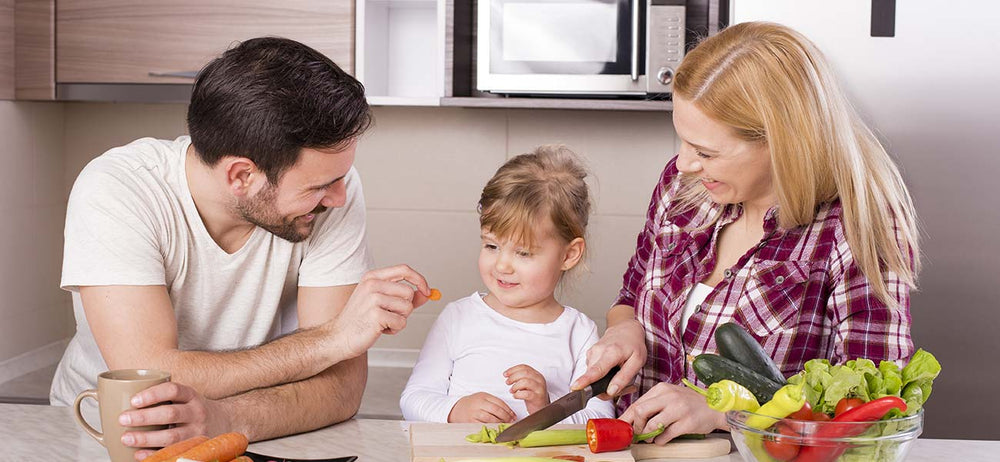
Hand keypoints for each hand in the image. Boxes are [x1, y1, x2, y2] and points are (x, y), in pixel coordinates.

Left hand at [117, 381, 231, 460]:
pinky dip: (154, 454)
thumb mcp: (184, 397)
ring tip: (126, 438)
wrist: (225, 421)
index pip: (173, 390)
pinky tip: (139, 454)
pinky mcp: (196, 446)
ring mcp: (198, 431)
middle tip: (122, 419)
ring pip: (171, 436)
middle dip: (144, 417)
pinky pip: (174, 452)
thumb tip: (118, 394)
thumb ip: (163, 397)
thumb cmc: (192, 409)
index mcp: (191, 395)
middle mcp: (196, 412)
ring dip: (146, 438)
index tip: (133, 400)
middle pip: (170, 413)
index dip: (153, 394)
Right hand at [328, 264, 431, 359]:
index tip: (427, 291)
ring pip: (407, 308)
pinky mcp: (376, 314)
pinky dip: (394, 329)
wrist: (339, 337)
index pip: (404, 270)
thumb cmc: (360, 320)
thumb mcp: (381, 302)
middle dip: (405, 308)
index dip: (419, 280)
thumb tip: (427, 293)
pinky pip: (401, 322)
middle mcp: (372, 284)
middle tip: (389, 315)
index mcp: (373, 277)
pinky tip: (379, 330)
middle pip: (409, 293)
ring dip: (400, 320)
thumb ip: (404, 297)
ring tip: (383, 322)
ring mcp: (373, 298)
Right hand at [448, 392, 516, 423]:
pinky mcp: (471, 421)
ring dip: (500, 422)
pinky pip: (484, 425)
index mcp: (483, 396)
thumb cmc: (472, 404)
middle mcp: (479, 403)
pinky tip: (496, 428)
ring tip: (505, 425)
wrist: (456, 409)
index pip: (499, 402)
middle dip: (506, 416)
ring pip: (491, 418)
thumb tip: (508, 412)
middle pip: (496, 410)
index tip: (513, 415)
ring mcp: (474, 412)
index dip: (508, 410)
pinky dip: (492, 427)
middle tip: (511, 421)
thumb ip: (493, 402)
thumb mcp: (482, 398)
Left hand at [504, 364, 549, 413]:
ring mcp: (539, 388)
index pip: (524, 367)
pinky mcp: (538, 397)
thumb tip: (509, 374)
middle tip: (507, 382)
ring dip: (515, 386)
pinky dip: (518, 394)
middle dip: (513, 377)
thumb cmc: (533, 396)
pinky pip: (526, 394)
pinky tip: (515, 396)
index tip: (505, 374)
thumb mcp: (527, 384)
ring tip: (512, 390)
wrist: (541, 408)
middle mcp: (539, 380)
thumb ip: (521, 378)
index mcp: (536, 375)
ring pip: (526, 382)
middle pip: (525, 372)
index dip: (513, 369)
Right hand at [570, 318, 645, 397]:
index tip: (575, 387)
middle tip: (626, 387)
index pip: (596, 370)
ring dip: (605, 383)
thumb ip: (624, 377)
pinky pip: (593, 372)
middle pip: (594, 380)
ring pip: (593, 378)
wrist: (626, 329)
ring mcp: (591, 353)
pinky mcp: (589, 355)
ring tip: (620, 376)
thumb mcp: (637, 361)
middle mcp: (597, 352)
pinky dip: (602, 377)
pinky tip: (613, 371)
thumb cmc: (634, 345)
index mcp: (611, 353)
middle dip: (607, 390)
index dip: (585, 380)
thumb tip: (611, 391)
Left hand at [618, 382, 726, 443]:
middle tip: (636, 434)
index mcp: (662, 389)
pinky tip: (661, 440)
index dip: (626, 417)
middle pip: (640, 411)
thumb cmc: (691, 403)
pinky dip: (660, 441)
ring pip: (651, 425)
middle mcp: (669, 397)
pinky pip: (666, 435)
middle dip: (635, 426)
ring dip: (646, 436)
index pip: (637, 403)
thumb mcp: (671, 396)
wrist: (715, 407)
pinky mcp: (686, 422)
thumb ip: (654, 403)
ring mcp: (678, 409)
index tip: (622, 426)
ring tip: (649, 438)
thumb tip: (633, 417)